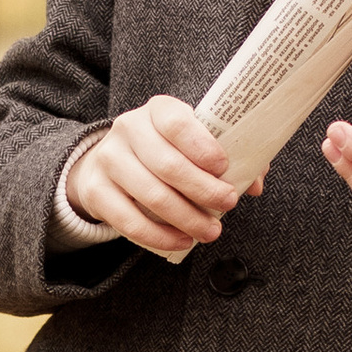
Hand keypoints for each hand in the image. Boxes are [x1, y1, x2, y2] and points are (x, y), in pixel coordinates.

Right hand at [65, 95, 261, 259]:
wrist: (110, 162)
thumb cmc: (166, 151)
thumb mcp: (193, 142)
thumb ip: (230, 156)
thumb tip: (255, 183)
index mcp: (157, 110)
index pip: (177, 123)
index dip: (202, 147)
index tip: (224, 168)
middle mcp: (128, 129)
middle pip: (167, 164)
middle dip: (204, 190)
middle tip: (228, 204)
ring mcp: (108, 160)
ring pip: (152, 196)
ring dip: (187, 219)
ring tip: (210, 231)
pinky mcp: (96, 192)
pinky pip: (129, 221)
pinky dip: (160, 236)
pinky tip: (182, 240)